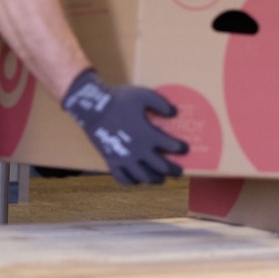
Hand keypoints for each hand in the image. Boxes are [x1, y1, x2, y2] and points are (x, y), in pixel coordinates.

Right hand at [61, 69, 188, 184]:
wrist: (93, 106)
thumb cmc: (120, 99)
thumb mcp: (144, 95)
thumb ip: (161, 104)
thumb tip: (175, 113)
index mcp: (148, 135)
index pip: (171, 147)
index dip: (180, 148)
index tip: (185, 149)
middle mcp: (138, 151)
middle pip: (161, 167)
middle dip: (173, 170)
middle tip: (179, 172)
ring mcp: (124, 159)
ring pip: (144, 177)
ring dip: (155, 179)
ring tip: (160, 179)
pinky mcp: (111, 161)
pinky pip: (123, 179)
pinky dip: (132, 182)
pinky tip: (136, 179)